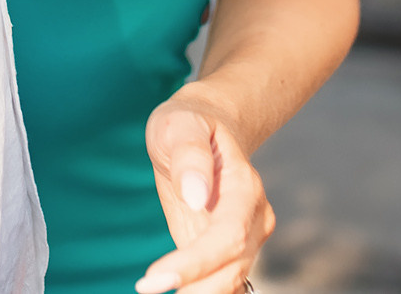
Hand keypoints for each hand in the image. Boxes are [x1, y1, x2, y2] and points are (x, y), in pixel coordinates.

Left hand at [136, 92, 274, 293]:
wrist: (205, 126)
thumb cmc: (188, 125)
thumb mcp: (180, 125)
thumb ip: (190, 156)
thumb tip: (197, 195)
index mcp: (244, 188)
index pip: (228, 237)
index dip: (196, 263)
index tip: (156, 278)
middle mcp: (252, 218)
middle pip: (232, 268)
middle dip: (195, 288)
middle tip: (147, 290)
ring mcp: (244, 237)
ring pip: (229, 281)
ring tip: (156, 292)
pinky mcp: (226, 251)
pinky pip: (221, 281)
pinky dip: (203, 291)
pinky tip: (177, 293)